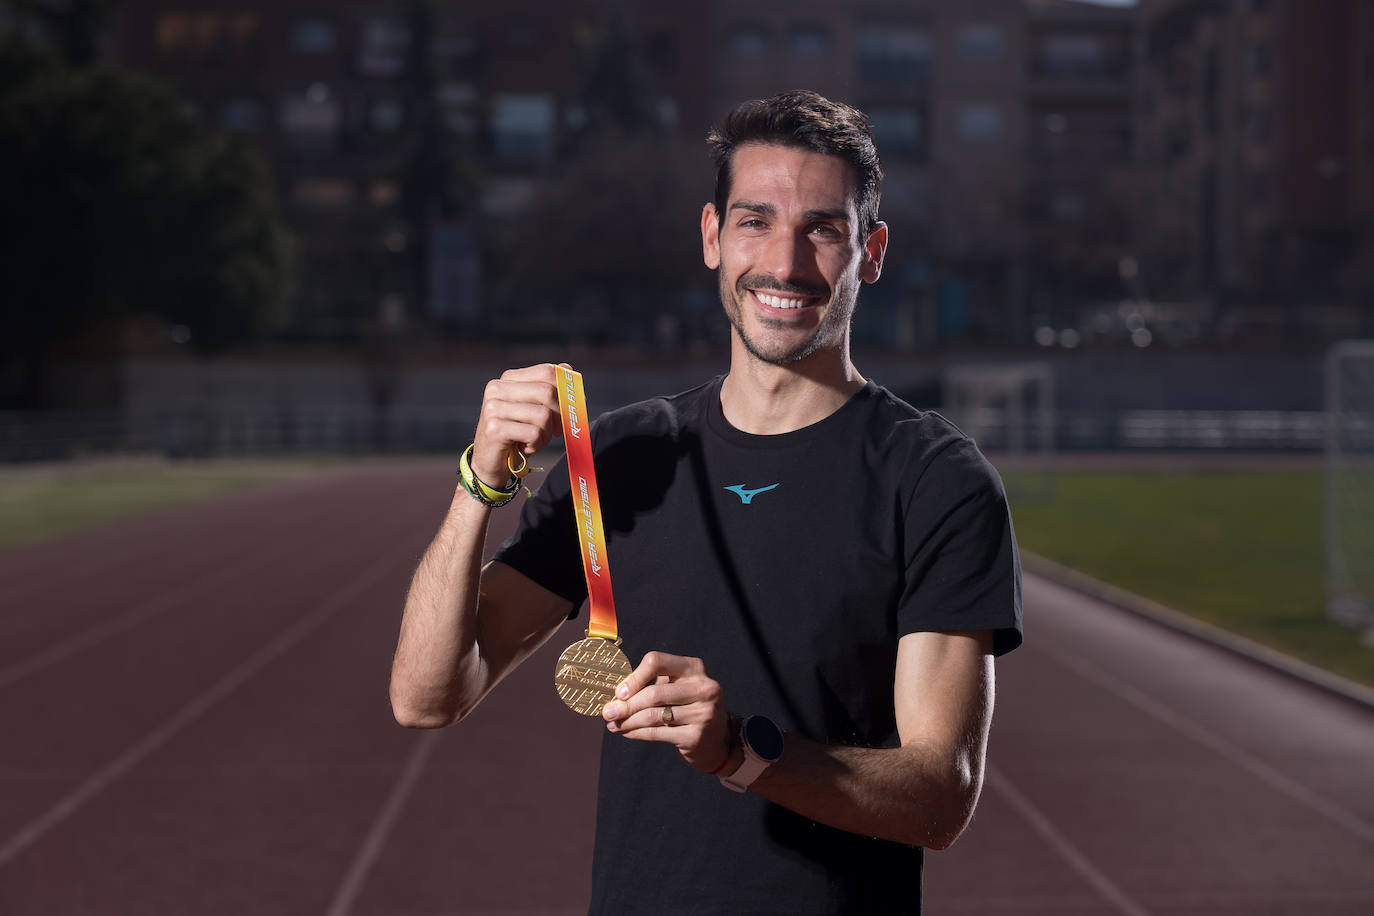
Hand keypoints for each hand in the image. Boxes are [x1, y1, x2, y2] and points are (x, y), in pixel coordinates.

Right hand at [471, 364, 566, 485]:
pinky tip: (526, 447)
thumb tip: (568, 369)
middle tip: (557, 430)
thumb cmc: (517, 433)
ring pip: (543, 415)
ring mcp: (493, 408)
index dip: (566, 390)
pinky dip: (537, 444)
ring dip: (547, 434)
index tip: (571, 408)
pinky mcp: (495, 429)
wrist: (491, 462)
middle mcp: (497, 389)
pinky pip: (533, 433)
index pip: (547, 372)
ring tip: (536, 440)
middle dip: (559, 415)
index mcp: (508, 379)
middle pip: (547, 392)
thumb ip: (549, 388)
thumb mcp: (534, 408)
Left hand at [602, 651, 733, 772]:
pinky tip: (627, 733)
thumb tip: (615, 694)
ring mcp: (702, 713)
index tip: (619, 692)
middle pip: (654, 693)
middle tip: (607, 712)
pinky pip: (657, 733)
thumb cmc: (688, 706)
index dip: (634, 677)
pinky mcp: (696, 736)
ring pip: (652, 715)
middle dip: (626, 705)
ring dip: (627, 721)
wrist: (716, 739)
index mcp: (694, 667)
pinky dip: (636, 733)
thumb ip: (652, 684)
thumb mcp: (677, 687)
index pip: (657, 662)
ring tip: (613, 724)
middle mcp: (703, 687)